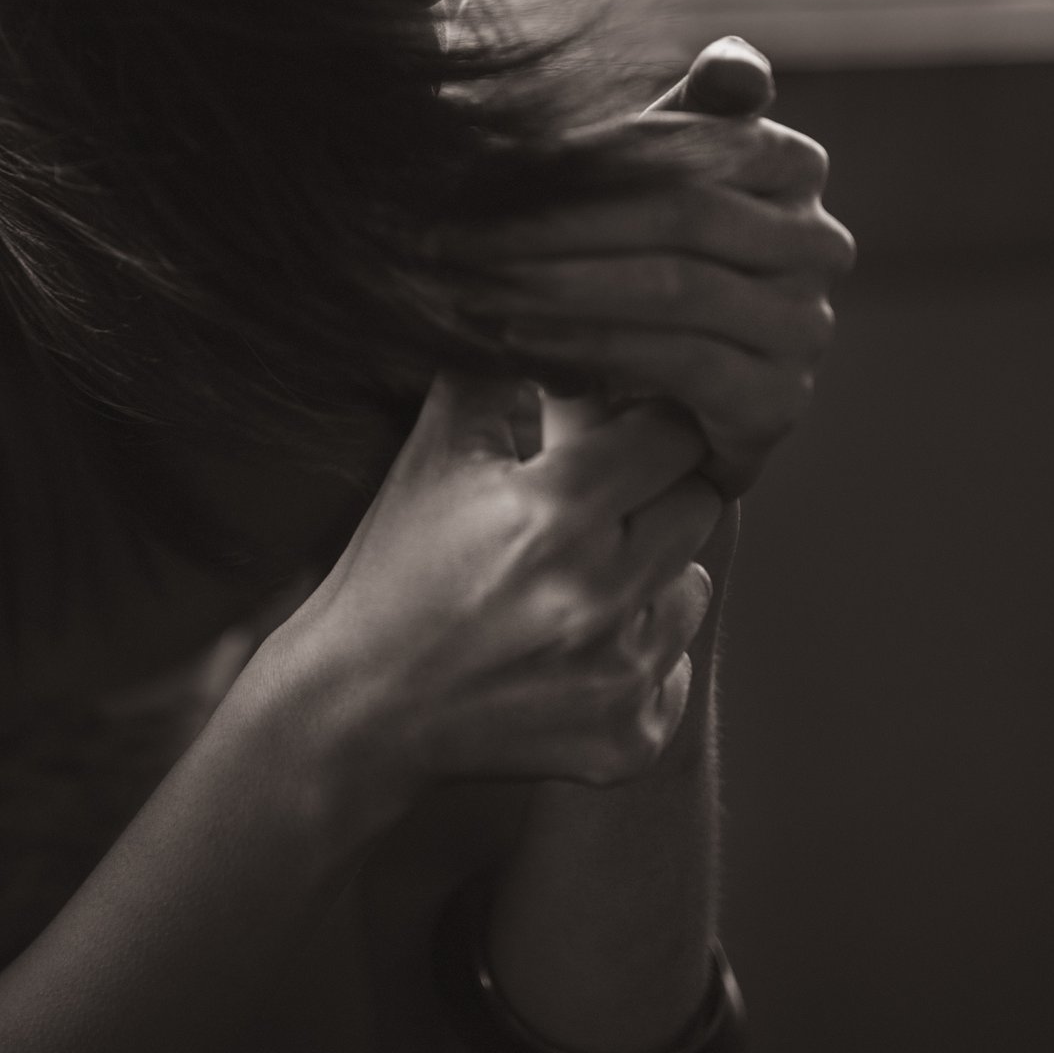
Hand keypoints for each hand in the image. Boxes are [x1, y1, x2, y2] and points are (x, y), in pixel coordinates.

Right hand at [265, 368, 722, 793]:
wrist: (355, 709)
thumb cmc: (394, 569)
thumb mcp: (434, 453)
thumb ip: (500, 371)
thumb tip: (560, 314)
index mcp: (553, 511)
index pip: (675, 432)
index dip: (644, 423)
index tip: (614, 432)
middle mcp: (598, 594)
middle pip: (698, 503)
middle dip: (651, 492)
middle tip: (594, 504)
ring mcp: (617, 674)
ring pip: (695, 586)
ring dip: (651, 574)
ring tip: (574, 579)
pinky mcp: (625, 739)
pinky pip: (678, 670)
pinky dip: (638, 656)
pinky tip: (570, 648)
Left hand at [448, 38, 856, 498]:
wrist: (632, 398)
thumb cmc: (630, 266)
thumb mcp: (640, 180)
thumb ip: (678, 117)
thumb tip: (736, 65)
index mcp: (793, 165)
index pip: (698, 139)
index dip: (594, 152)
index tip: (492, 165)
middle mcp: (819, 243)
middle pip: (684, 213)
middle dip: (557, 221)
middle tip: (455, 234)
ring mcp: (804, 326)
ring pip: (678, 287)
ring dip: (556, 285)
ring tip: (471, 283)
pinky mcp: (778, 401)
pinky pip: (678, 360)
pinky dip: (586, 344)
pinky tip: (512, 337)